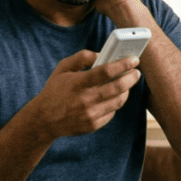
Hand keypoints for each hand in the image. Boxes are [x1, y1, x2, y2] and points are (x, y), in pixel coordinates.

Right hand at [27, 50, 141, 137]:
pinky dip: (114, 103)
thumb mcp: (62, 68)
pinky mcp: (93, 125)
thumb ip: (81, 57)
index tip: (134, 60)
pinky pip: (111, 113)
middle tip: (136, 72)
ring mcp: (90, 114)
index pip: (106, 71)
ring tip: (127, 84)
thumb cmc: (55, 90)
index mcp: (78, 83)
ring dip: (126, 91)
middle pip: (117, 88)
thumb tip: (101, 55)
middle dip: (131, 78)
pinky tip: (113, 97)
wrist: (44, 119)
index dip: (123, 65)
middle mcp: (85, 100)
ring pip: (118, 101)